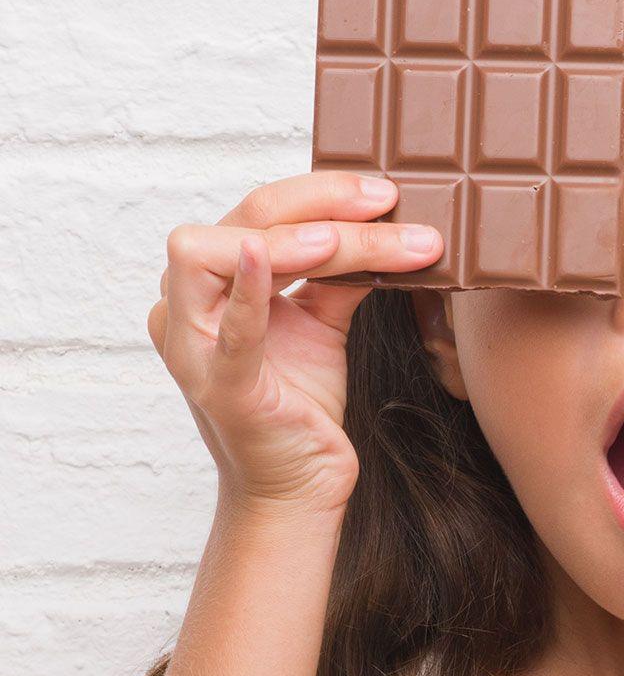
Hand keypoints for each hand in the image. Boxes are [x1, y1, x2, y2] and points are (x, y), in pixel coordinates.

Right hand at [147, 171, 442, 513]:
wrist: (299, 485)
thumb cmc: (299, 401)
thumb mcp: (323, 321)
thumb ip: (338, 272)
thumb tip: (381, 221)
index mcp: (212, 283)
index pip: (258, 213)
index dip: (318, 193)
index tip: (382, 191)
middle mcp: (187, 305)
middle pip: (244, 222)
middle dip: (319, 205)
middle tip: (385, 201)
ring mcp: (197, 346)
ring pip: (223, 256)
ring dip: (297, 240)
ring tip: (354, 237)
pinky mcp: (223, 386)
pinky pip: (227, 331)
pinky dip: (243, 291)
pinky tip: (259, 257)